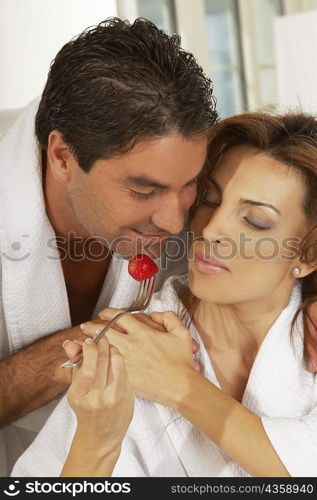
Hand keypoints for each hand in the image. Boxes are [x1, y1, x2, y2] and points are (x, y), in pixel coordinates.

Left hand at [62, 312, 200, 370]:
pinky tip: (92, 361)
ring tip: (85, 341)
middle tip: (86, 327)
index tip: (104, 314)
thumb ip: (169, 318)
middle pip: (104, 331)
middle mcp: (132, 345)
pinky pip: (105, 366)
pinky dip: (97, 362)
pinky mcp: (125, 376)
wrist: (180, 386)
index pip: (119, 317)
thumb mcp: (181, 333)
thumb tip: (155, 314)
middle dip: (92, 327)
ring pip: (102, 348)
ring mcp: (127, 361)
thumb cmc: (181, 362)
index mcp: (143, 333)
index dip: (109, 313)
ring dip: (92, 343)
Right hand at [67, 335, 133, 449]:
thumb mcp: (76, 388)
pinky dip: (119, 359)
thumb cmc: (87, 409)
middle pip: (102, 360)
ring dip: (111, 348)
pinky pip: (124, 369)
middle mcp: (97, 397)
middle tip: (99, 337)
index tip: (88, 341)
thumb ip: (74, 364)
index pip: (87, 365)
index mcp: (79, 395)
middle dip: (101, 343)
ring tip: (107, 346)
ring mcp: (113, 397)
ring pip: (116, 361)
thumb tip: (70, 343)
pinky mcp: (126, 396)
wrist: (101, 435)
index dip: (89, 347)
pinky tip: (114, 357)